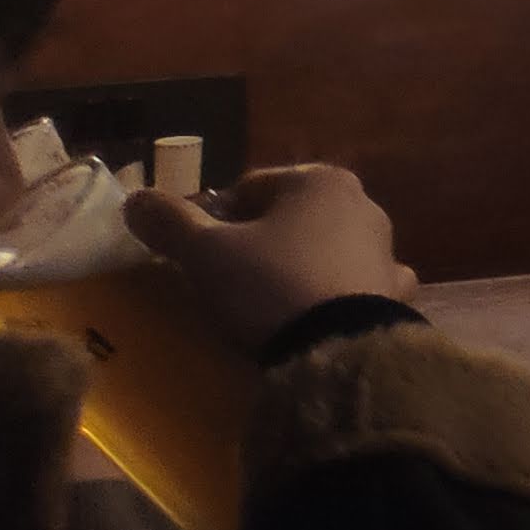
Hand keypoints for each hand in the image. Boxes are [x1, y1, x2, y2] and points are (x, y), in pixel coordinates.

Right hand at [126, 164, 415, 352]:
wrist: (339, 350)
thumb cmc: (269, 286)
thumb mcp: (205, 253)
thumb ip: (169, 223)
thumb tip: (135, 198)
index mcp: (320, 180)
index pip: (250, 187)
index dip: (216, 219)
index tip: (198, 255)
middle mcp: (363, 203)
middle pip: (289, 218)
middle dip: (259, 243)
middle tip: (226, 283)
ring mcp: (385, 249)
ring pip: (324, 250)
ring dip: (298, 268)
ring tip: (265, 307)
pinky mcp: (395, 293)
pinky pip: (355, 286)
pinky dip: (334, 297)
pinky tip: (314, 320)